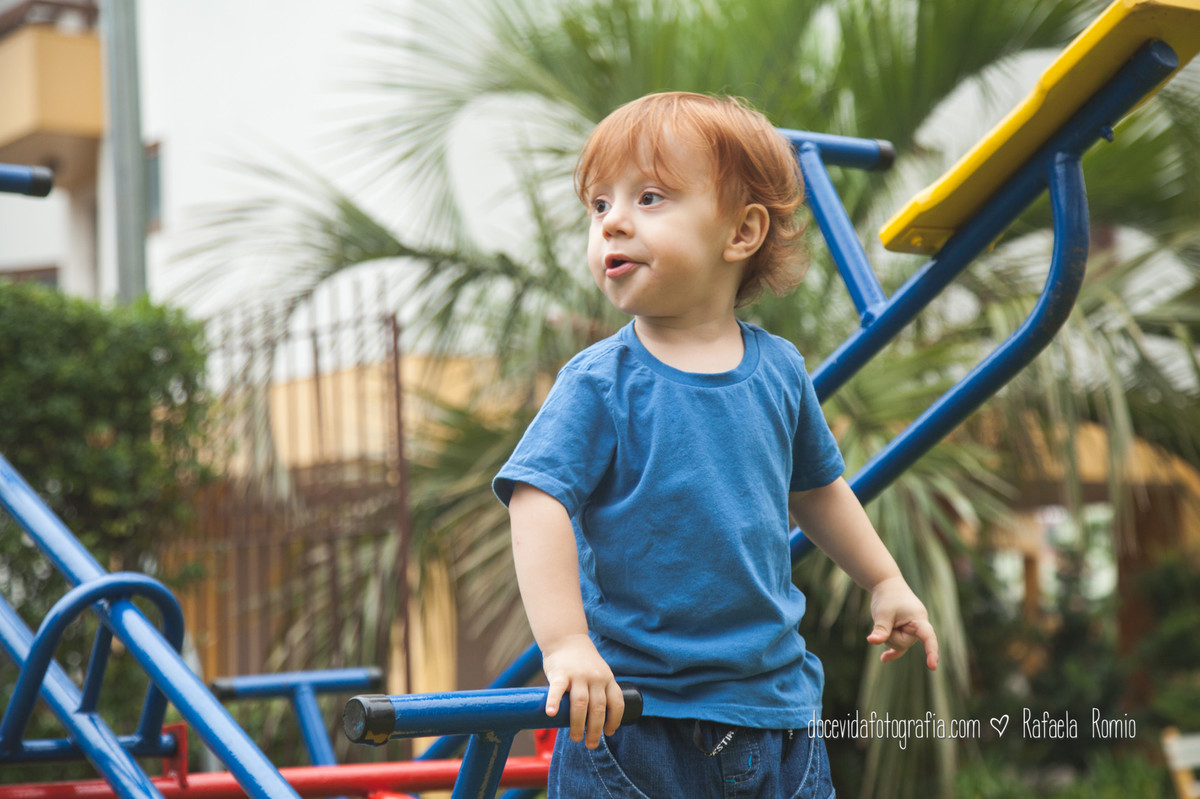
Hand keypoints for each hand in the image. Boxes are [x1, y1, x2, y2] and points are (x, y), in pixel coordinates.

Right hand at [542, 634, 624, 748]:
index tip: (608, 733)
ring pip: (580, 704)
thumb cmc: (582, 662)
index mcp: (607, 678)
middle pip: (598, 708)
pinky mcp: (560, 673)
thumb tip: (594, 721)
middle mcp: (595, 677)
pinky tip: (551, 714)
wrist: (566, 638)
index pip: (617, 703)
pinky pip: (557, 690)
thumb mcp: (598, 672)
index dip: (615, 720)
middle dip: (595, 730)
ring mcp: (578, 675)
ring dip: (578, 725)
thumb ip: (598, 692)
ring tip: (575, 738)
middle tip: (590, 744)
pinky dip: (554, 703)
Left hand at [866, 576, 938, 669]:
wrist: (887, 586)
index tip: (932, 666)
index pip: (928, 637)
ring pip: (898, 644)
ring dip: (888, 636)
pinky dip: (892, 653)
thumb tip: (873, 641)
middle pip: (904, 643)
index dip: (931, 652)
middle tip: (886, 619)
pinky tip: (883, 658)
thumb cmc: (887, 597)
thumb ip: (881, 629)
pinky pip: (900, 647)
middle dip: (890, 635)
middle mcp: (918, 626)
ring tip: (887, 620)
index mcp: (918, 619)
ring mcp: (912, 631)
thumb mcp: (882, 613)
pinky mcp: (904, 633)